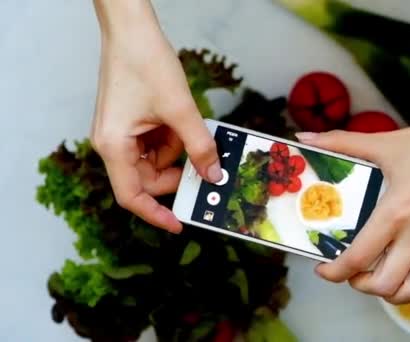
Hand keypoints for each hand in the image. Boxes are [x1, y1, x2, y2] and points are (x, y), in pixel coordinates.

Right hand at [90, 7, 220, 232]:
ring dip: (177, 151)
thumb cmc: (145, 63)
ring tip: (188, 126)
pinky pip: (155, 143)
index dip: (155, 214)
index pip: (132, 196)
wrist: (132, 29)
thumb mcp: (180, 111)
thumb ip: (199, 147)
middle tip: (204, 165)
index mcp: (114, 146)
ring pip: (154, 160)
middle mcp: (112, 144)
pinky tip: (181, 119)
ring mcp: (121, 132)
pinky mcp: (131, 122)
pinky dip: (172, 137)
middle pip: (147, 178)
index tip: (179, 223)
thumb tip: (214, 175)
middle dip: (176, 172)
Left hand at [296, 89, 409, 303]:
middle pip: (385, 284)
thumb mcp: (382, 143)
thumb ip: (339, 142)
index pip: (359, 257)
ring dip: (393, 293)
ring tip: (380, 278)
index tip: (324, 269)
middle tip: (351, 272)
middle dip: (360, 285)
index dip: (335, 272)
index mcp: (396, 211)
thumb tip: (304, 138)